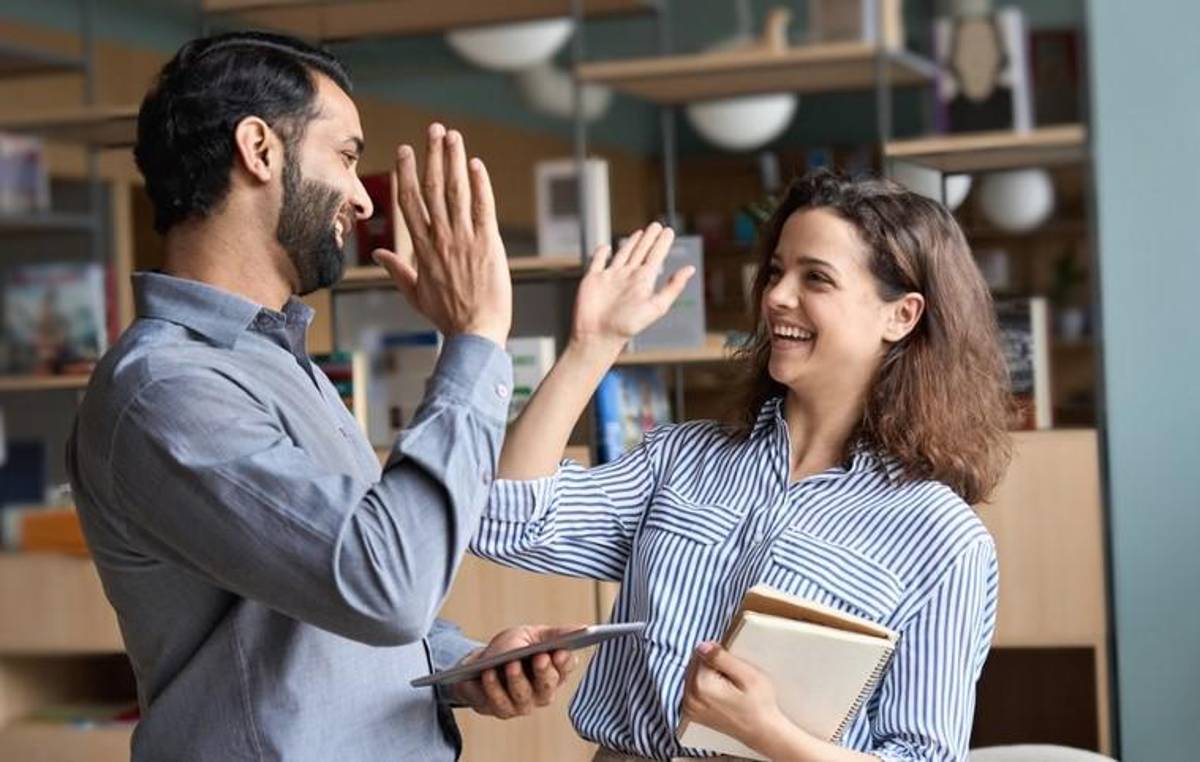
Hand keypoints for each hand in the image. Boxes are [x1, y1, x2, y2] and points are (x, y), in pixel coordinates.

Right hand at [373, 123, 511, 345]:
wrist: (474, 333)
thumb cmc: (448, 316)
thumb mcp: (415, 294)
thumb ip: (397, 270)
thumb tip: (381, 253)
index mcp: (421, 249)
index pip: (409, 202)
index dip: (406, 173)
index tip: (406, 150)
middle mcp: (440, 239)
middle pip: (431, 188)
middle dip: (432, 155)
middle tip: (433, 129)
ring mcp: (464, 240)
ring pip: (455, 192)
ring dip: (453, 160)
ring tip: (452, 135)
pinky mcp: (488, 244)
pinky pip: (483, 208)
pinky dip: (480, 184)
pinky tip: (476, 164)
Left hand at [448, 624, 581, 718]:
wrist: (479, 664)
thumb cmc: (510, 649)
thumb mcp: (531, 635)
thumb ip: (555, 634)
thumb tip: (584, 628)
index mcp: (555, 670)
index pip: (566, 667)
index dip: (564, 661)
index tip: (560, 651)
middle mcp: (544, 691)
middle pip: (548, 685)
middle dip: (544, 672)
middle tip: (540, 657)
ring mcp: (524, 704)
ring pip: (524, 696)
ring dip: (517, 679)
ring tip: (511, 664)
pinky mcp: (503, 711)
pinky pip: (500, 702)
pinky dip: (494, 687)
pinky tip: (489, 673)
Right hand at [570, 222, 694, 355]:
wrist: (598, 336)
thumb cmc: (627, 326)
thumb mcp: (656, 306)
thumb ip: (673, 288)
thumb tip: (690, 269)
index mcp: (643, 282)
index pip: (655, 257)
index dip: (662, 243)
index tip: (669, 231)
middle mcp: (628, 277)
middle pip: (641, 252)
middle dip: (649, 239)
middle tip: (657, 225)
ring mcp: (610, 277)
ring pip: (623, 254)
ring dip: (631, 243)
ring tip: (640, 232)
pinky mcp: (593, 279)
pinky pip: (598, 261)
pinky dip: (601, 253)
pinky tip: (606, 247)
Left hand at [681, 641, 791, 754]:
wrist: (762, 732)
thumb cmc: (760, 704)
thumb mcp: (748, 675)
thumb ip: (722, 658)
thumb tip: (702, 645)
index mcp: (701, 686)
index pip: (701, 653)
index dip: (720, 657)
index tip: (734, 670)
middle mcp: (689, 698)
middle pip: (694, 663)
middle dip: (712, 665)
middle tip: (733, 680)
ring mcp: (689, 707)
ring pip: (693, 674)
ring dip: (708, 675)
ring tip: (729, 689)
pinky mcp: (691, 712)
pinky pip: (692, 687)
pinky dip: (705, 686)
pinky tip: (721, 695)